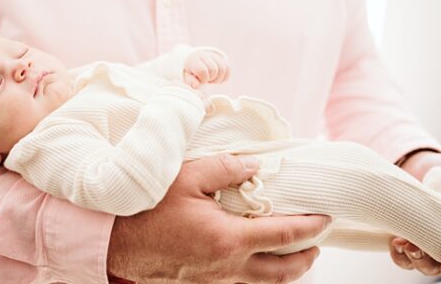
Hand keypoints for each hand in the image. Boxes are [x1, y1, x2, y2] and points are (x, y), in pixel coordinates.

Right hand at [107, 154, 329, 282]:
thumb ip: (225, 169)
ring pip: (264, 281)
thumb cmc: (144, 209)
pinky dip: (257, 270)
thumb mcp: (185, 177)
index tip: (327, 216)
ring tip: (291, 249)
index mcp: (229, 239)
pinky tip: (250, 253)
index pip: (286, 235)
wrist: (113, 242)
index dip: (312, 226)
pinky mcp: (200, 283)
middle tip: (317, 240)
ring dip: (284, 267)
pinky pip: (240, 281)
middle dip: (307, 256)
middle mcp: (228, 266)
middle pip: (285, 271)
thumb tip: (255, 167)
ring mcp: (214, 279)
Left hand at [183, 51, 229, 88]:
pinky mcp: (221, 58)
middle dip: (211, 78)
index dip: (203, 79)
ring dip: (219, 78)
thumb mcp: (186, 76)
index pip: (202, 70)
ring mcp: (214, 56)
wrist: (193, 60)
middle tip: (206, 80)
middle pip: (214, 69)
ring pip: (223, 68)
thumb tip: (196, 85)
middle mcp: (204, 55)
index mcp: (194, 60)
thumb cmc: (189, 72)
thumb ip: (190, 81)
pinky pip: (228, 68)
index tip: (200, 80)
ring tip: (211, 79)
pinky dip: (225, 76)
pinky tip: (217, 79)